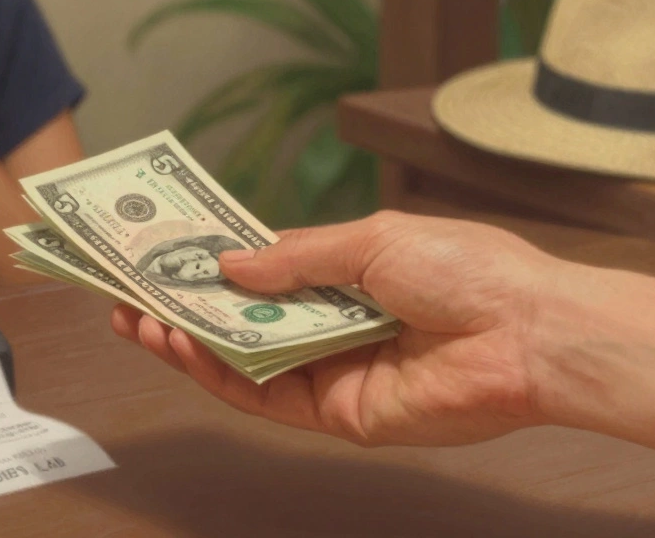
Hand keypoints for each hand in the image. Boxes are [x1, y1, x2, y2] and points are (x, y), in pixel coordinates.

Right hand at [111, 210, 569, 446]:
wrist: (526, 331)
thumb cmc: (465, 269)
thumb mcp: (370, 240)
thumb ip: (295, 258)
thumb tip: (230, 264)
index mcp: (346, 276)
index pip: (263, 275)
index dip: (211, 267)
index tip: (161, 254)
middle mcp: (333, 325)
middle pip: (243, 322)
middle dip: (184, 308)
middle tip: (128, 294)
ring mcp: (333, 371)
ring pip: (245, 362)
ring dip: (190, 342)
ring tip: (141, 319)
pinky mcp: (339, 414)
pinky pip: (269, 397)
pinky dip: (222, 374)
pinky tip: (187, 347)